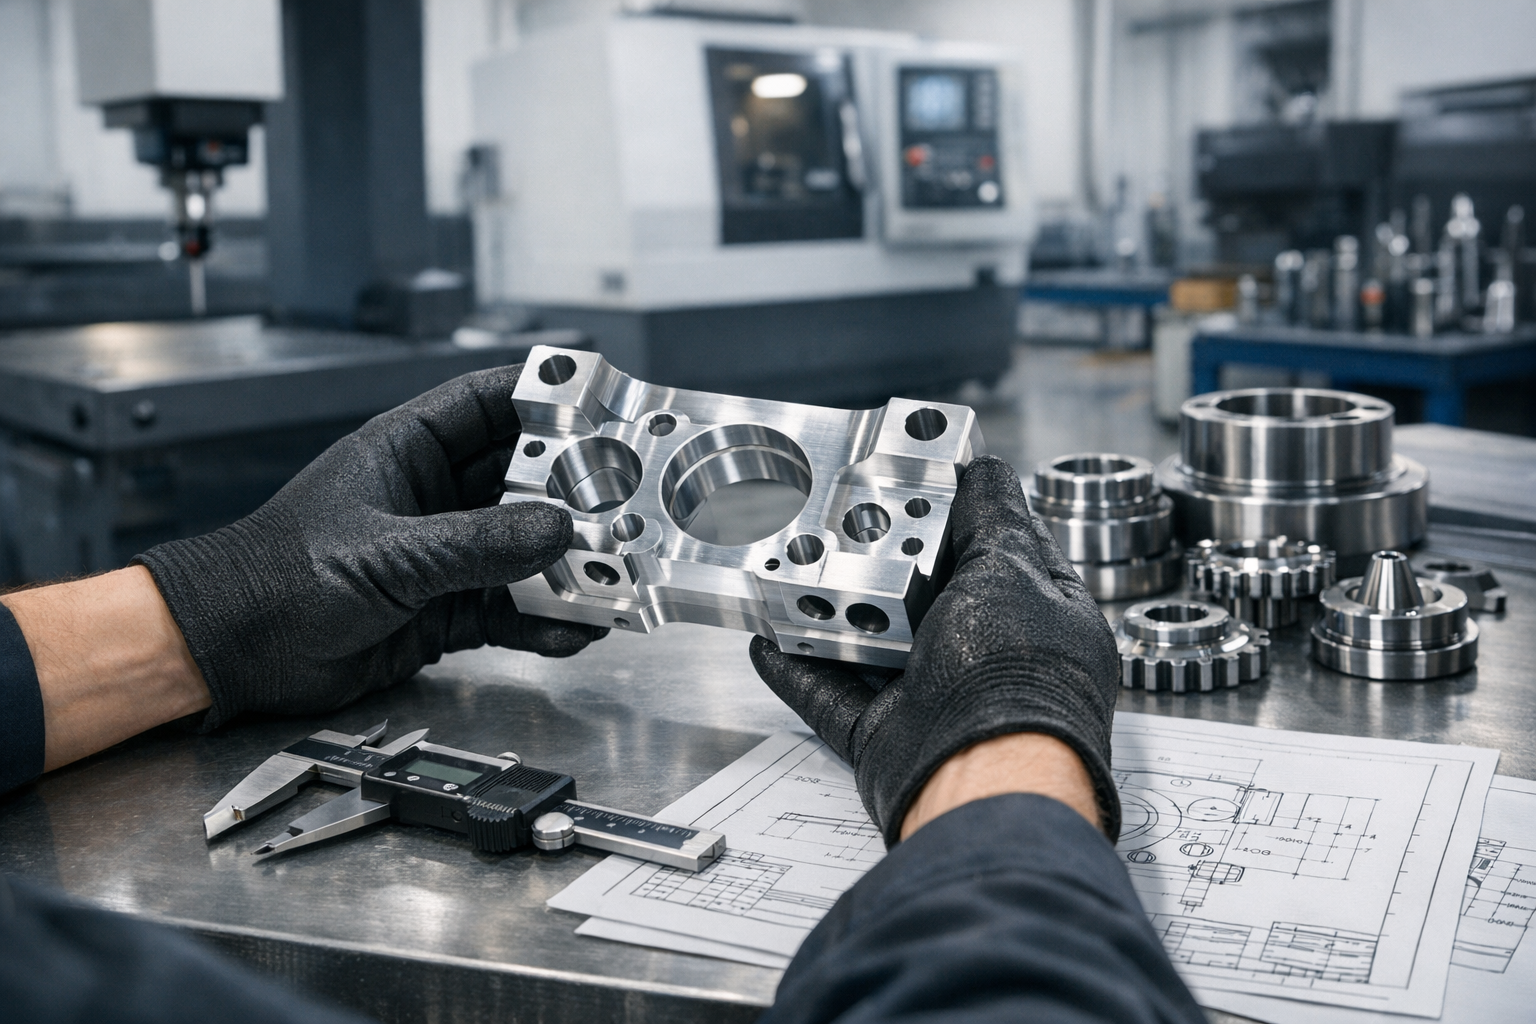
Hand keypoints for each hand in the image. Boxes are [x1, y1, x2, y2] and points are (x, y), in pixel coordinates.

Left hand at [134, 365, 605, 729]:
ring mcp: (442, 554)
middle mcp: (431, 498)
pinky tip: (575, 625)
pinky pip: (511, 608)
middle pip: (522, 477)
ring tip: (611, 570)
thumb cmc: (277, 578)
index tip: (600, 399)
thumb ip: (476, 544)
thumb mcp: (388, 553)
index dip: (545, 396)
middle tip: (622, 497)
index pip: (489, 403)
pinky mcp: (445, 610)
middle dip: (573, 489)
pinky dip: (545, 618)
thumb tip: (555, 530)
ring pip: (524, 547)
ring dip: (566, 562)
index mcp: (406, 452)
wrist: (236, 652)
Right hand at [749, 455, 1121, 844]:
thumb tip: (985, 472)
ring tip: (796, 573)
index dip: (960, 513)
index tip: (920, 482)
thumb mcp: (1009, 570)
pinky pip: (832, 696)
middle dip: (884, 563)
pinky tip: (773, 642)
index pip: (1000, 548)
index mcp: (1040, 616)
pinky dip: (801, 671)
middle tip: (844, 523)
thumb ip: (992, 519)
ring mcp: (937, 698)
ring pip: (873, 645)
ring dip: (835, 615)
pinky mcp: (887, 735)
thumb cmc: (1017, 681)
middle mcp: (990, 656)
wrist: (981, 782)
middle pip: (926, 594)